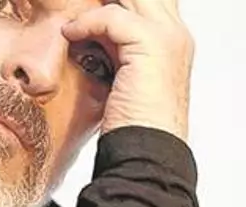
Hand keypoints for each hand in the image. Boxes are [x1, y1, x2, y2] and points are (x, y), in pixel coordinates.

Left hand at [62, 0, 194, 141]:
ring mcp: (167, 37)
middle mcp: (175, 34)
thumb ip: (112, 51)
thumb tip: (85, 36)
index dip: (118, 3)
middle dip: (110, 0)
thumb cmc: (132, 125)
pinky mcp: (151, 46)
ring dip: (97, 5)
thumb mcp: (121, 78)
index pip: (148, 1)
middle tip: (78, 11)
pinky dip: (86, 23)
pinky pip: (112, 16)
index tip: (86, 13)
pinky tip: (71, 35)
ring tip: (73, 21)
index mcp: (172, 41)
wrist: (146, 152)